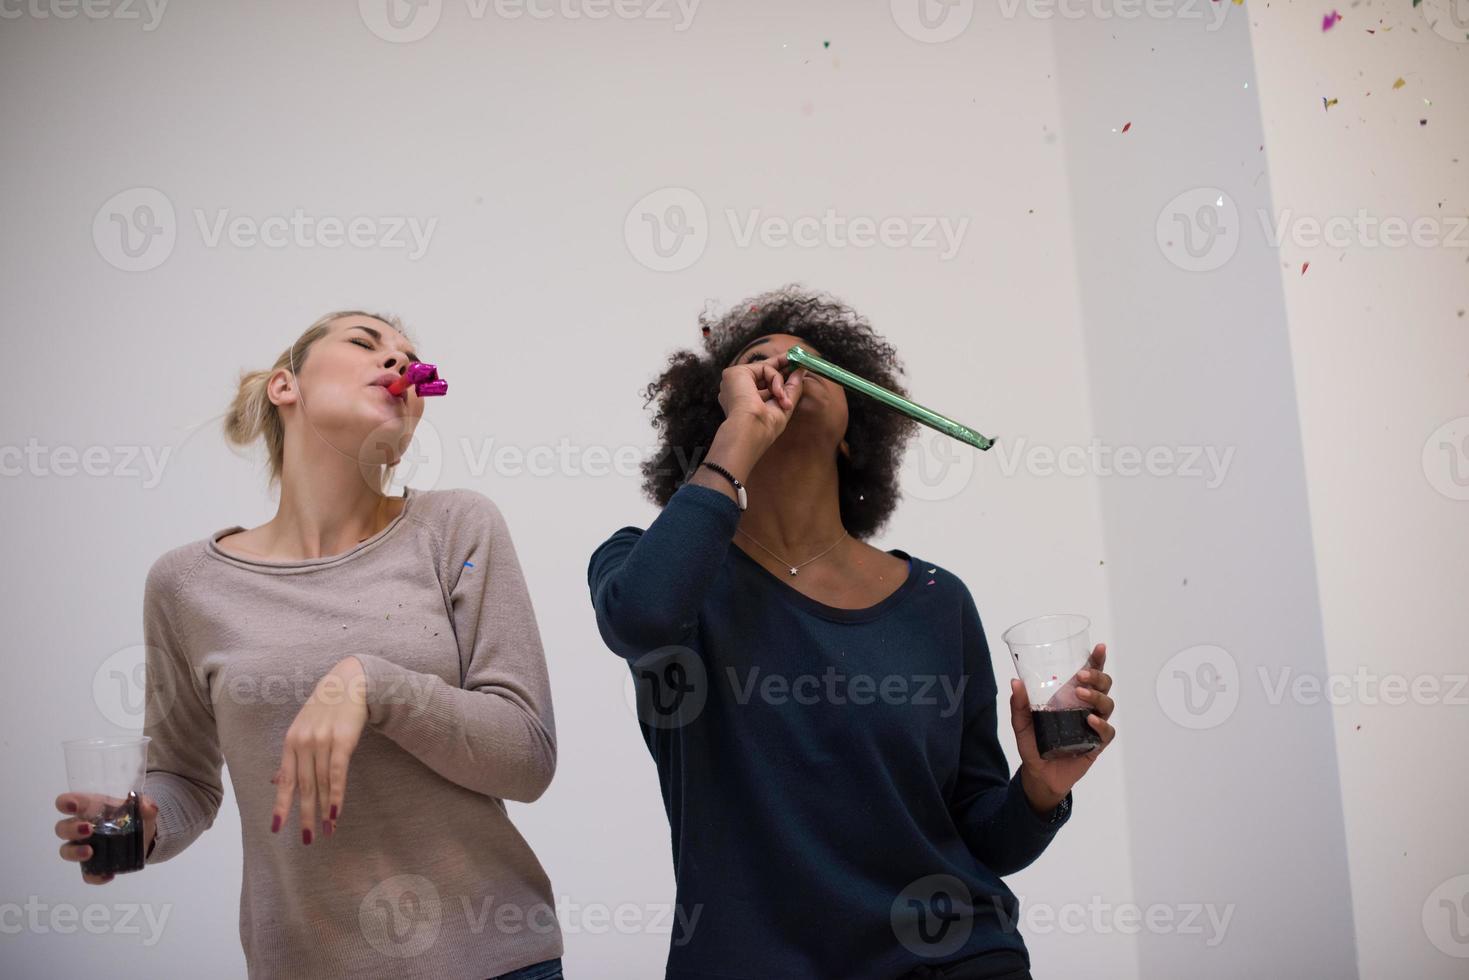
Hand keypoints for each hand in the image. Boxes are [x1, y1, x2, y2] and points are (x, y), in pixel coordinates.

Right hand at [53, 791, 157, 883]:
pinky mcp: (93, 865)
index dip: (65, 803)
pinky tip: (108, 874)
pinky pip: (87, 874)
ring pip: (66, 851)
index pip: (68, 803)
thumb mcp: (143, 806)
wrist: (145, 835)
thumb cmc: (134, 814)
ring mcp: (84, 847)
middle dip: (71, 829)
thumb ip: (145, 805)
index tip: (71, 807)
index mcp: (90, 808)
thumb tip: (147, 807)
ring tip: (90, 852)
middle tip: (88, 830)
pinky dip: (95, 877)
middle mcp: (81, 827)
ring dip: (74, 852)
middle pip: (62, 828)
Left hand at [270, 656, 366, 843]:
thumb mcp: (303, 728)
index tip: (277, 829)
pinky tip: (336, 812)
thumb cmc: (327, 706)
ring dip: (324, 810)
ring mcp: (322, 742)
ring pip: (321, 784)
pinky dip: (336, 796)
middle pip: (304, 787)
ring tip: (327, 830)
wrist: (350, 682)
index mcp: (291, 742)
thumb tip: (277, 782)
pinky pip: (337, 774)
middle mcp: (303, 743)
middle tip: (306, 839)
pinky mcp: (342, 741)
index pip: (286, 781)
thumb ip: (292, 756)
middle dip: (304, 815)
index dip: (281, 806)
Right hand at [718, 352, 806, 445]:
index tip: (795, 367)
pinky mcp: (735, 372)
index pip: (762, 381)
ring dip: (780, 382)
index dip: (778, 374)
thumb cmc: (765, 427)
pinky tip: (777, 393)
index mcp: (743, 400)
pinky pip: (764, 368)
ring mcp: (734, 380)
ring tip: (783, 398)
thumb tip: (801, 370)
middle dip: (783, 365)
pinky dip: (775, 379)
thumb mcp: (783, 405)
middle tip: (798, 361)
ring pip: (765, 370)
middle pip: (762, 370)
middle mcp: (736, 389)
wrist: (752, 431)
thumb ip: (792, 387)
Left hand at [1009, 643, 1115, 814]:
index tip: (1099, 648)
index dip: (1097, 661)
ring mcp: (1092, 725)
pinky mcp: (1096, 744)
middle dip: (1097, 676)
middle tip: (1081, 676)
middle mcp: (1086, 707)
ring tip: (1080, 694)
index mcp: (1071, 698)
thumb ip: (1019, 704)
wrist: (1038, 774)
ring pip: (1107, 704)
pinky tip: (1090, 720)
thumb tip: (1015, 682)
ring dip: (1096, 696)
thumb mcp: (1021, 723)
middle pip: (1104, 685)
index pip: (1089, 676)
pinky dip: (1101, 724)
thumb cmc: (1033, 744)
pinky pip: (1107, 732)